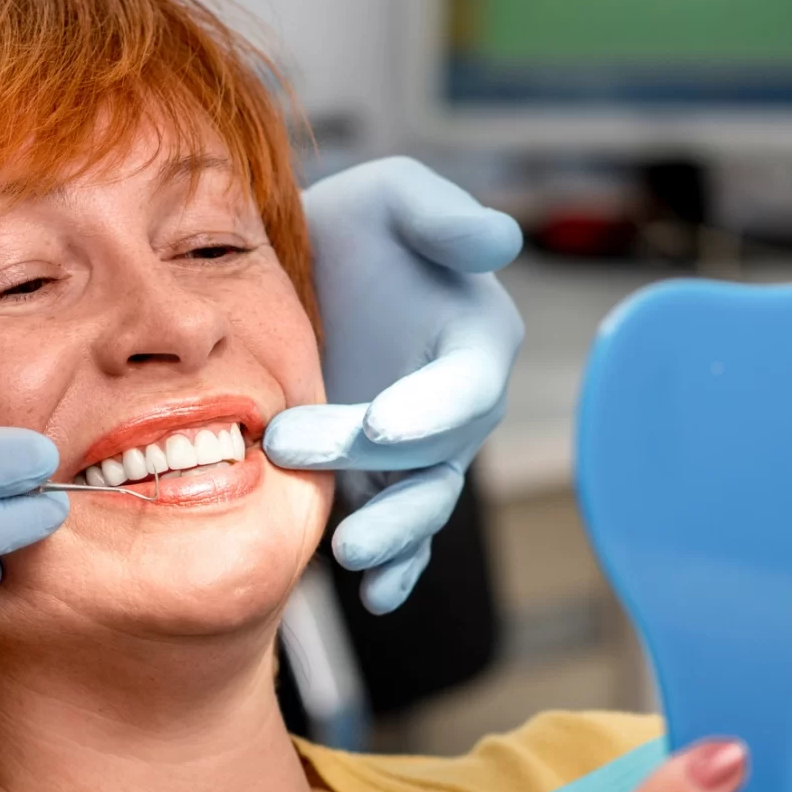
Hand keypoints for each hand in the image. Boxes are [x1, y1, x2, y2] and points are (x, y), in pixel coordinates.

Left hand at [264, 157, 523, 613]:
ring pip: (423, 505)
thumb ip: (441, 217)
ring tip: (350, 554)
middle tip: (292, 447)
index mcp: (475, 338)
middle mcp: (457, 406)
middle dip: (373, 462)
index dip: (432, 408)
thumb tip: (499, 241)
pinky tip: (374, 595)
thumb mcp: (392, 196)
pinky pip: (402, 535)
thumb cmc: (354, 227)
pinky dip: (396, 570)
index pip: (467, 384)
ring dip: (393, 536)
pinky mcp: (382, 484)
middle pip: (434, 452)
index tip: (383, 424)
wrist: (294, 275)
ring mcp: (420, 454)